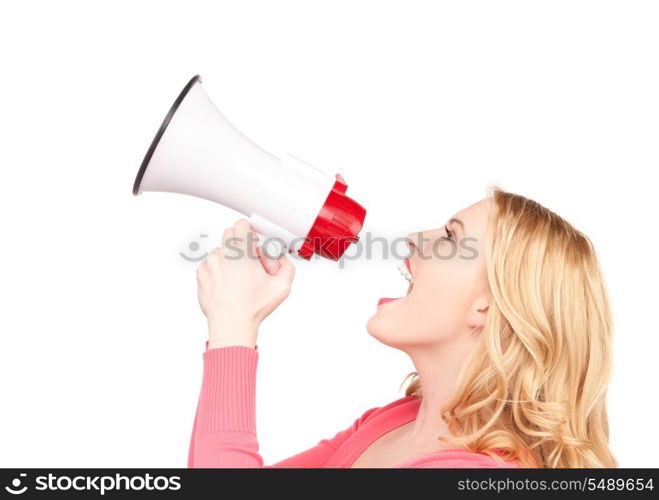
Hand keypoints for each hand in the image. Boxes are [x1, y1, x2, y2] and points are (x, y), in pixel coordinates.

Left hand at [196, 218, 295, 348]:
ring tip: (237, 279)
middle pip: (229, 233)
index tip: (253, 242)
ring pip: (220, 250)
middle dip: (239, 243)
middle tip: (248, 260)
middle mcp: (223, 255)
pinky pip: (210, 264)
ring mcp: (210, 264)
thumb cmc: (254, 308)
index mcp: (243, 254)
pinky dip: (218, 270)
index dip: (249, 232)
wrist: (231, 325)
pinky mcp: (201, 273)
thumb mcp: (282, 287)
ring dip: (229, 259)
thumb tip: (280, 257)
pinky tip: (227, 285)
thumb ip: (287, 266)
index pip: (241, 225)